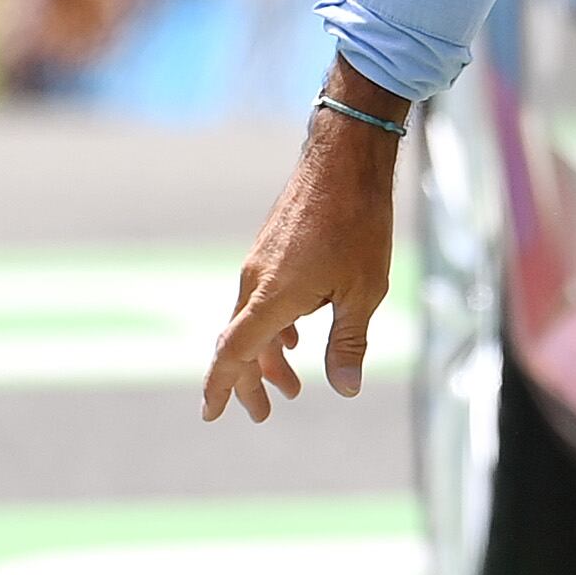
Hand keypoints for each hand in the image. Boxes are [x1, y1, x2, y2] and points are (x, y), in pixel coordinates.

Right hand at [204, 85, 405, 422]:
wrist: (344, 160)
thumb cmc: (359, 224)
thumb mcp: (363, 291)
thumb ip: (349, 342)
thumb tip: (344, 388)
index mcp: (273, 297)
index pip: (233, 352)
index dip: (220, 386)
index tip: (211, 414)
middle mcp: (256, 281)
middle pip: (240, 344)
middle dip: (249, 382)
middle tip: (264, 414)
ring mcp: (262, 263)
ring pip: (253, 321)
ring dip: (269, 356)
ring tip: (292, 386)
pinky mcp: (272, 249)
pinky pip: (262, 299)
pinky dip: (274, 327)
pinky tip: (296, 338)